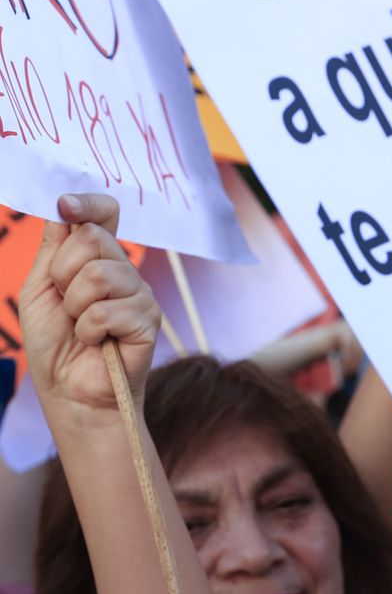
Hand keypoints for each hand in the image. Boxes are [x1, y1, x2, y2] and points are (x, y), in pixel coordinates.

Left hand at [19, 194, 158, 423]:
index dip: (88, 202)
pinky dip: (89, 329)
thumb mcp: (40, 289)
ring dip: (75, 305)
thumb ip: (53, 250)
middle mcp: (123, 271)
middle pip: (93, 238)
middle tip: (66, 302)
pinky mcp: (148, 320)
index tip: (65, 205)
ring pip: (100, 274)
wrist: (69, 390)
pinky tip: (96, 341)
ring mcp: (139, 294)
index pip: (104, 214)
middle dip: (64, 271)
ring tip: (80, 326)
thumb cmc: (54, 344)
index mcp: (97, 259)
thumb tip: (62, 207)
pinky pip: (108, 309)